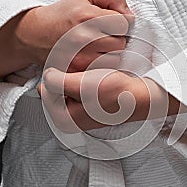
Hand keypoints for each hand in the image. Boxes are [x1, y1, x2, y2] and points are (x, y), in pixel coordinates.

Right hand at [15, 0, 132, 70]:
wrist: (35, 34)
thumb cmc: (63, 14)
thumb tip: (130, 14)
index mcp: (88, 17)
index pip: (125, 22)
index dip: (122, 21)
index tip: (113, 22)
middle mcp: (84, 38)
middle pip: (122, 42)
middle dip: (117, 37)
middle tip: (104, 34)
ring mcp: (81, 58)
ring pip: (115, 58)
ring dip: (111, 52)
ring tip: (97, 45)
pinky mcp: (78, 72)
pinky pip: (104, 71)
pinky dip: (102, 64)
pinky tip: (93, 56)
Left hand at [40, 68, 183, 131]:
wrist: (141, 96)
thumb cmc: (117, 94)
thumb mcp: (81, 86)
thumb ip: (56, 81)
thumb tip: (47, 75)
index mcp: (64, 119)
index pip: (44, 89)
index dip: (55, 74)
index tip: (69, 68)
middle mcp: (70, 118)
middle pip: (55, 87)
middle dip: (65, 75)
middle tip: (83, 70)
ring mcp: (80, 110)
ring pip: (66, 84)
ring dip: (75, 74)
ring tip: (92, 72)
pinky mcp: (89, 102)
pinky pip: (78, 85)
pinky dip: (84, 77)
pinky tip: (96, 74)